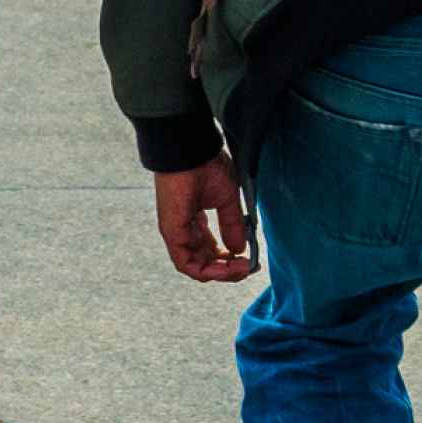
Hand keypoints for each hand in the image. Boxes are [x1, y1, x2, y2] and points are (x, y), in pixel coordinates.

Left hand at [155, 159, 255, 282]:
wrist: (191, 150)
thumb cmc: (206, 166)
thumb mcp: (227, 199)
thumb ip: (232, 225)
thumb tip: (240, 248)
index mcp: (194, 221)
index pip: (209, 250)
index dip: (229, 259)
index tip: (249, 259)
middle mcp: (184, 230)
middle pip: (203, 263)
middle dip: (228, 269)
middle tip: (248, 267)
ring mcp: (176, 233)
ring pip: (195, 267)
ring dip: (220, 272)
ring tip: (241, 268)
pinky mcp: (172, 232)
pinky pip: (186, 263)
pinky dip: (207, 270)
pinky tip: (227, 265)